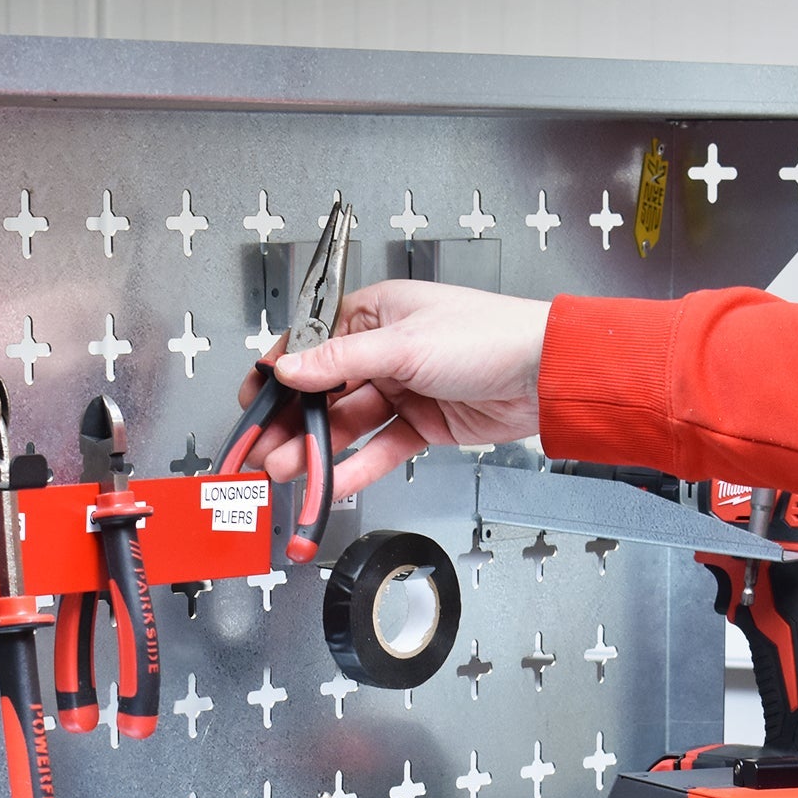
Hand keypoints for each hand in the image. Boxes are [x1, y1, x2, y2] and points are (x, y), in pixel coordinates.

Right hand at [239, 281, 550, 495]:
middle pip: (324, 391)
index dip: (279, 374)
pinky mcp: (422, 424)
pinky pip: (379, 448)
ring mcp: (403, 389)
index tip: (252, 399)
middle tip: (261, 449)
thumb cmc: (490, 335)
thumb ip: (341, 361)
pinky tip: (332, 483)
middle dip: (290, 422)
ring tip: (287, 470)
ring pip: (347, 423)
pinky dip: (356, 467)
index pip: (311, 345)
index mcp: (375, 315)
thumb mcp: (404, 344)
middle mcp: (385, 351)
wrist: (544, 374)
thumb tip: (290, 368)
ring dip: (315, 449)